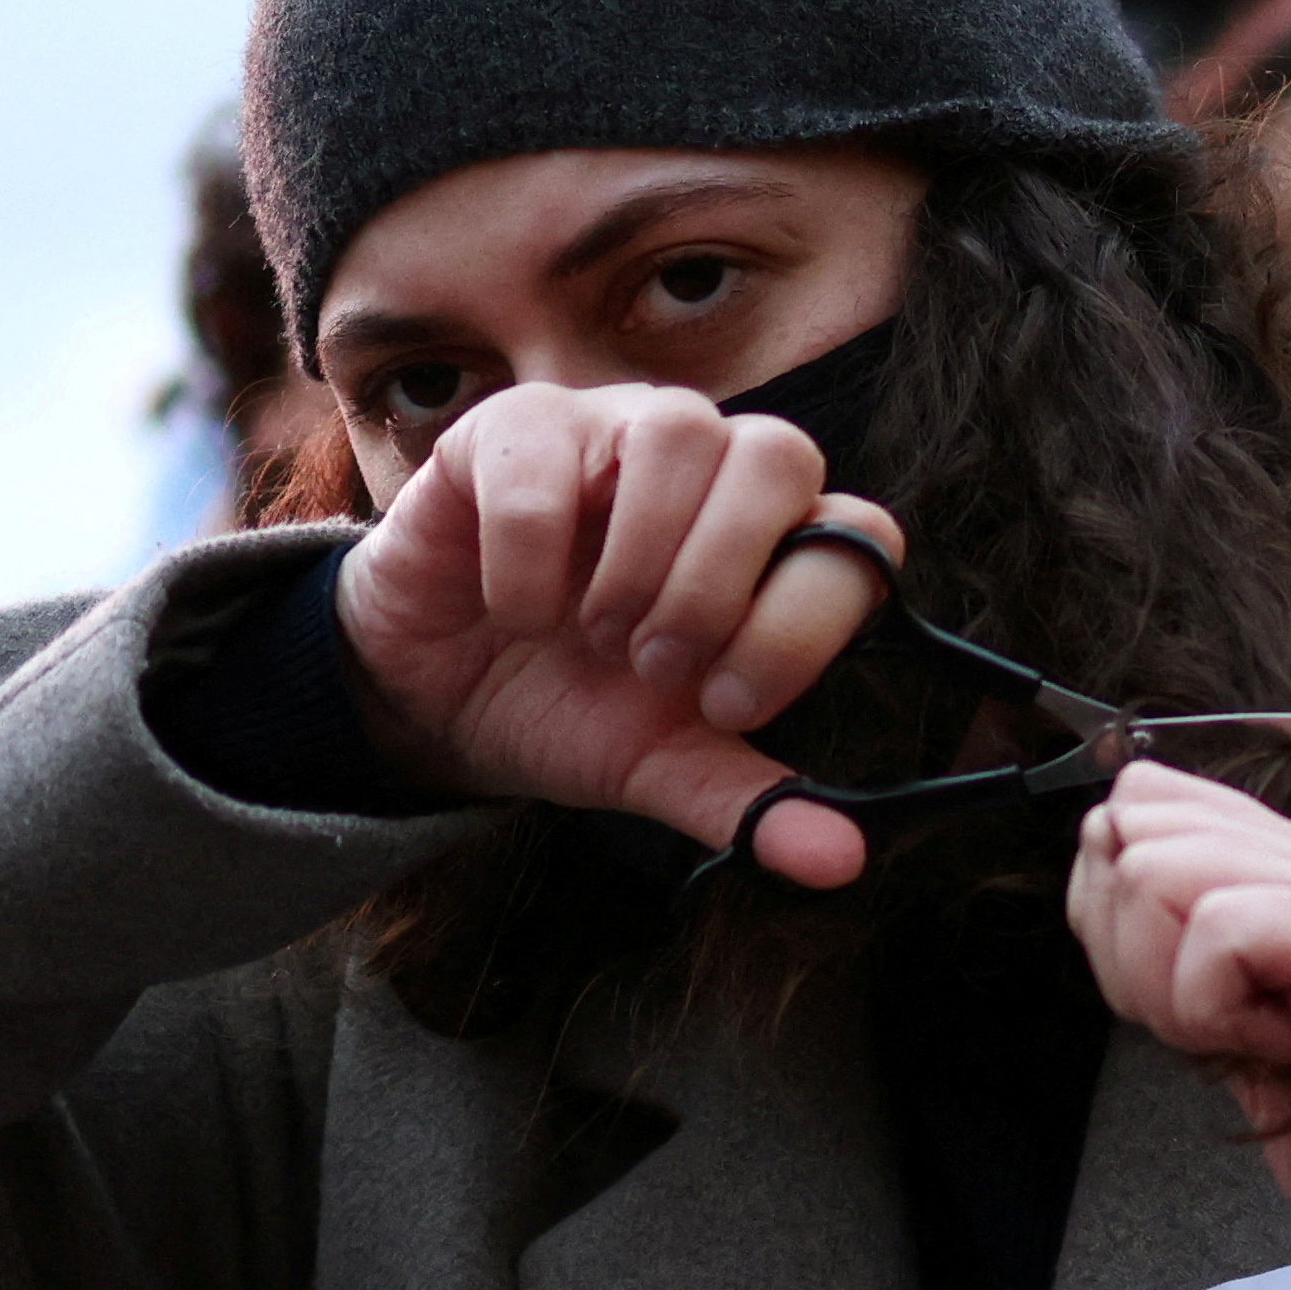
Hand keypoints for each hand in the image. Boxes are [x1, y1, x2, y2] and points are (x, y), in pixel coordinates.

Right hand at [334, 382, 901, 886]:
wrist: (431, 694)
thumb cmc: (566, 704)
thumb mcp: (657, 764)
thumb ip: (749, 802)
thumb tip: (839, 863)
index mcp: (772, 542)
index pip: (859, 538)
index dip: (806, 622)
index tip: (727, 705)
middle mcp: (712, 465)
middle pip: (783, 458)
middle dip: (721, 584)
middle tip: (654, 667)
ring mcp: (616, 429)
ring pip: (680, 430)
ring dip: (639, 556)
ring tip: (595, 635)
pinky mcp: (517, 427)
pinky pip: (548, 456)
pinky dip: (530, 552)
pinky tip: (515, 608)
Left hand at [1068, 762, 1290, 1289]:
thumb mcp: (1248, 1051)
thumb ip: (1188, 971)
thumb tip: (1106, 894)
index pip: (1146, 802)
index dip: (1106, 902)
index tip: (1159, 996)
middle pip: (1137, 824)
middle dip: (1125, 944)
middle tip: (1209, 1029)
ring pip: (1162, 866)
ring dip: (1172, 981)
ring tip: (1255, 1043)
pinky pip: (1223, 928)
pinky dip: (1219, 1010)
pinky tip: (1287, 1053)